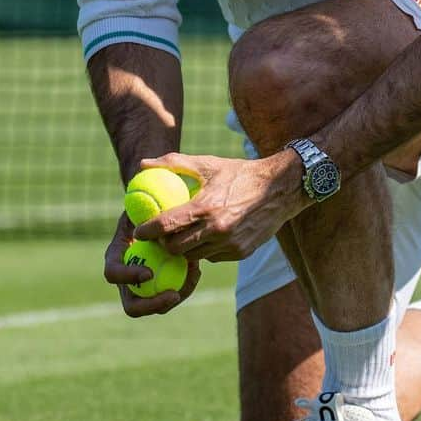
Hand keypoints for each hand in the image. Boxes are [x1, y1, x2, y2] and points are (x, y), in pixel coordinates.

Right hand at [103, 210, 201, 317]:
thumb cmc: (146, 205)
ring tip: (193, 275)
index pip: (112, 274)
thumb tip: (152, 216)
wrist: (154, 214)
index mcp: (115, 257)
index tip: (149, 273)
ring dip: (175, 297)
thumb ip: (144, 210)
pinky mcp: (160, 287)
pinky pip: (171, 296)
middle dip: (152, 305)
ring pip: (156, 306)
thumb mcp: (142, 203)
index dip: (128, 277)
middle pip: (132, 305)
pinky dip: (185, 287)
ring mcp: (143, 287)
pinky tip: (196, 270)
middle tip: (174, 294)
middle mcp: (125, 279)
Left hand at [133, 151, 305, 262]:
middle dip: (163, 244)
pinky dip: (205, 250)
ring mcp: (230, 244)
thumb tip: (144, 164)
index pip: (166, 225)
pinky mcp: (241, 253)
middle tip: (158, 236)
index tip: (138, 230)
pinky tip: (204, 237)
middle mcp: (217, 229)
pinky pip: (213, 257)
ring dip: (183, 249)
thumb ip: (174, 163)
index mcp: (206, 207)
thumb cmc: (240, 173)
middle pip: (176, 248)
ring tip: (179, 237)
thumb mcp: (208, 163)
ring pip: (194, 256)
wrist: (281, 188)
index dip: (147, 231)